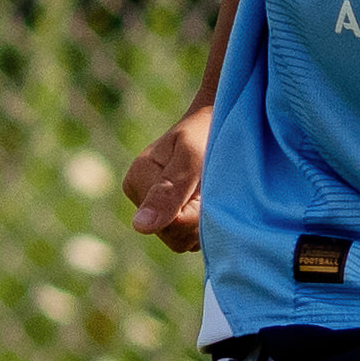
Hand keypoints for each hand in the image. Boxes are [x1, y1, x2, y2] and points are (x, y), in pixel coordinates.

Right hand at [123, 105, 211, 254]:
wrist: (221, 121)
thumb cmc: (207, 132)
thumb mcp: (190, 157)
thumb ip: (168, 192)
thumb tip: (139, 227)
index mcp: (138, 180)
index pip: (167, 225)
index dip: (194, 214)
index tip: (204, 187)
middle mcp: (142, 198)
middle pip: (173, 237)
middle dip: (199, 219)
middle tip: (211, 188)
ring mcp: (158, 209)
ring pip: (182, 240)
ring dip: (204, 221)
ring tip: (210, 190)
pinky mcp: (173, 216)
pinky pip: (189, 237)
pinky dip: (206, 223)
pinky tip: (210, 199)